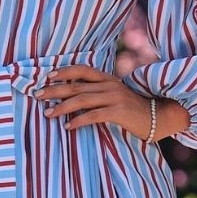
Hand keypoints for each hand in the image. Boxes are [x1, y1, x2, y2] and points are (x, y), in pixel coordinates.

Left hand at [34, 67, 190, 140]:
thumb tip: (75, 98)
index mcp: (108, 79)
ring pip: (82, 100)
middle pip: (76, 86)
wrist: (159, 116)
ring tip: (47, 113)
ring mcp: (114, 97)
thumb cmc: (134, 109)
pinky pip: (93, 115)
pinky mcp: (118, 111)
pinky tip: (67, 127)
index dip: (64, 72)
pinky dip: (78, 121)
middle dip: (54, 90)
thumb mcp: (116, 96)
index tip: (48, 77)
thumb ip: (99, 94)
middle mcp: (109, 84)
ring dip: (61, 107)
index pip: (82, 70)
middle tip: (37, 95)